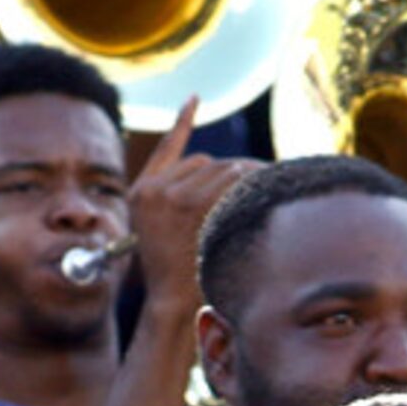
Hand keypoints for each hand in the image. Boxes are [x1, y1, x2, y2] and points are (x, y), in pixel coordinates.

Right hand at [123, 98, 253, 315]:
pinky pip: (231, 178)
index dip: (184, 123)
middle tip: (259, 186)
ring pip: (222, 169)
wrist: (172, 305)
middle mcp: (156, 189)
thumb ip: (176, 200)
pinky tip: (264, 174)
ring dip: (245, 182)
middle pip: (206, 162)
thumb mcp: (162, 234)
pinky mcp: (195, 206)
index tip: (194, 100)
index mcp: (142, 193)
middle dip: (231, 175)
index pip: (169, 147)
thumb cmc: (177, 277)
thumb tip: (218, 173)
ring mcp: (175, 195)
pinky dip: (251, 179)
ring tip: (260, 202)